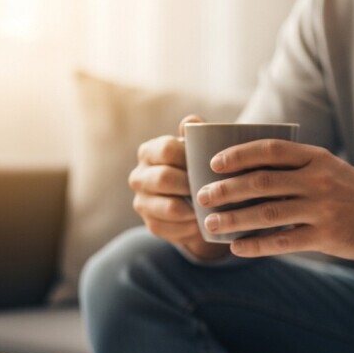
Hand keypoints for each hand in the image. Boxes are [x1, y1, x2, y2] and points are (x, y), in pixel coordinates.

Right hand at [129, 115, 228, 261]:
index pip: (166, 149)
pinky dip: (193, 226)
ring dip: (196, 208)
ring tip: (214, 206)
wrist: (196, 200)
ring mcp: (142, 202)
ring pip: (170, 208)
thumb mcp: (199, 147)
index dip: (189, 156)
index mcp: (149, 152)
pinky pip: (174, 229)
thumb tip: (191, 123)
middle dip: (193, 184)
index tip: (211, 162)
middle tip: (214, 187)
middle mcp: (139, 176)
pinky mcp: (151, 226)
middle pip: (164, 178)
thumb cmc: (199, 166)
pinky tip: (206, 221)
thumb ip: (196, 132)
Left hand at [194, 139, 353, 258]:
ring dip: (234, 219)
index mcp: (316, 158)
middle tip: (202, 196)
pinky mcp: (326, 236)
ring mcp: (323, 209)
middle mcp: (318, 180)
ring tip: (211, 224)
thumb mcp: (330, 168)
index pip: (270, 150)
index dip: (238, 155)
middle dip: (227, 190)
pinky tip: (236, 247)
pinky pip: (283, 241)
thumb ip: (297, 168)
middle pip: (262, 182)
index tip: (213, 163)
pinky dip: (255, 244)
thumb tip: (248, 172)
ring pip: (267, 213)